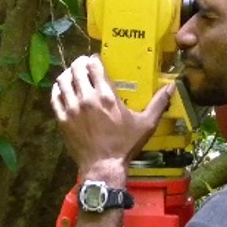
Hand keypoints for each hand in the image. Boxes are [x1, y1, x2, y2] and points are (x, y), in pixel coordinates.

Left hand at [51, 56, 171, 171]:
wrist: (103, 166)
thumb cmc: (125, 145)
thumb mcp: (146, 124)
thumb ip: (158, 103)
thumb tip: (172, 87)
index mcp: (107, 96)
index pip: (94, 65)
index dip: (94, 59)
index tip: (96, 61)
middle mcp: (87, 98)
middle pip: (76, 68)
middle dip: (80, 63)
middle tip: (84, 65)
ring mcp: (72, 108)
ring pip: (63, 80)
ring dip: (68, 74)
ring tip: (72, 75)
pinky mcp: (62, 119)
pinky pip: (55, 97)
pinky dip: (57, 89)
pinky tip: (62, 89)